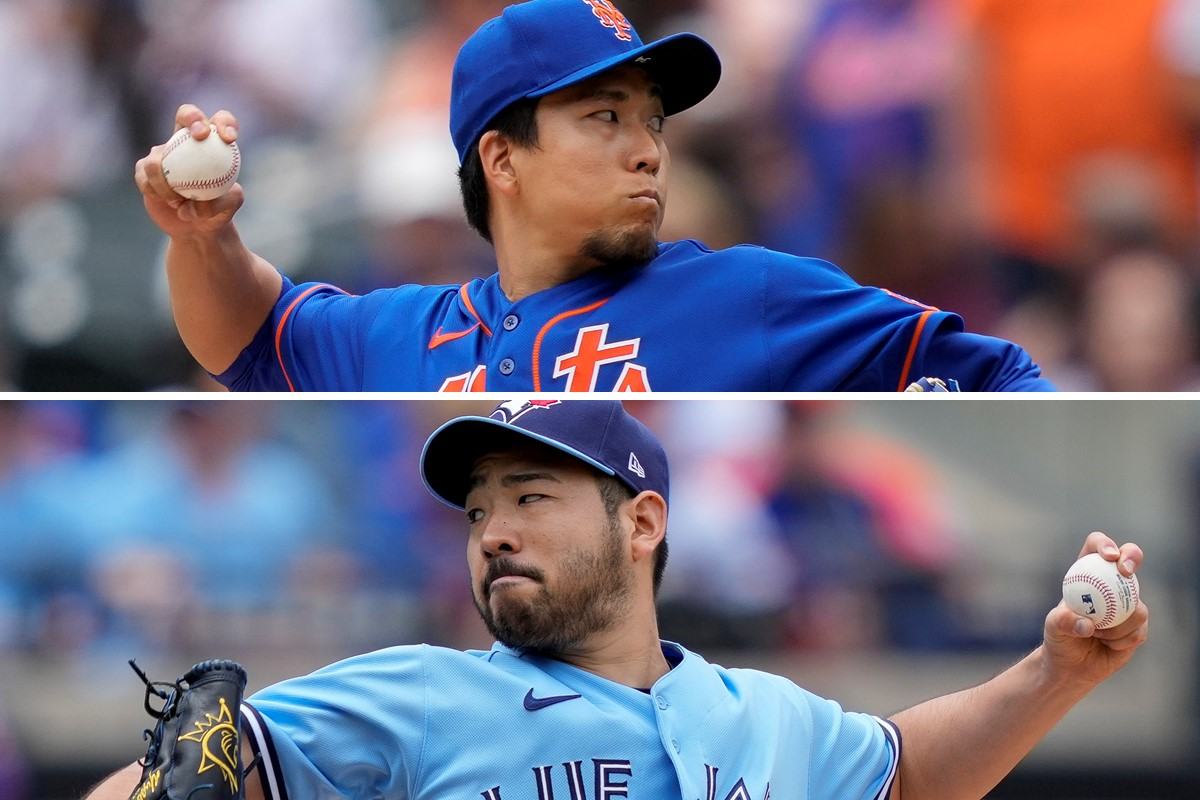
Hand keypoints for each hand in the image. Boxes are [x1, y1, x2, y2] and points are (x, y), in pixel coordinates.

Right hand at [134, 104, 244, 238]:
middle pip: (186, 114)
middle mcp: (186, 141)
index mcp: (212, 143)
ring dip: (167, 183)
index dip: (224, 122)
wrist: (197, 227)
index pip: (220, 121)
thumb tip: (200, 201)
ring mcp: (163, 153)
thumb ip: (219, 200)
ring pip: (158, 157)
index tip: (229, 139)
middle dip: (192, 117)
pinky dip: (156, 192)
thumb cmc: (218, 211)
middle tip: (200, 136)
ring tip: (178, 202)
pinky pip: (145, 176)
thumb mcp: (229, 206)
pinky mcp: (144, 169)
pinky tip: (167, 202)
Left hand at [1041, 531, 1148, 688]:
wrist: (1073, 664)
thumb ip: (1064, 621)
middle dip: (1132, 557)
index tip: (1108, 557)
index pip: (1096, 547)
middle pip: (1130, 556)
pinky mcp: (1139, 625)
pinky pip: (1139, 629)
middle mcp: (1111, 583)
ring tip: (1097, 634)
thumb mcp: (1054, 627)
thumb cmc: (1059, 639)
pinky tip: (1108, 644)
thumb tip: (1086, 623)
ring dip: (1118, 624)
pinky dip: (1122, 639)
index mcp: (1087, 572)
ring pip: (1137, 605)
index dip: (1105, 545)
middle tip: (1125, 572)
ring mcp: (1128, 603)